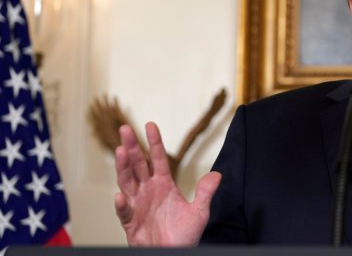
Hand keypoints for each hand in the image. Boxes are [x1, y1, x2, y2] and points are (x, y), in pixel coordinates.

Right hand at [114, 122, 220, 245]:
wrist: (173, 255)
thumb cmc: (184, 236)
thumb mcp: (199, 212)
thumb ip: (206, 193)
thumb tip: (217, 175)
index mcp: (164, 185)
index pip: (158, 158)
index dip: (154, 142)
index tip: (150, 125)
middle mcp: (148, 191)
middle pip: (138, 164)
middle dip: (132, 147)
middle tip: (126, 129)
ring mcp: (137, 205)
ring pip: (126, 181)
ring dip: (123, 167)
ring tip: (120, 151)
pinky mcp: (130, 223)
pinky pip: (124, 212)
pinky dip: (121, 204)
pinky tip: (119, 195)